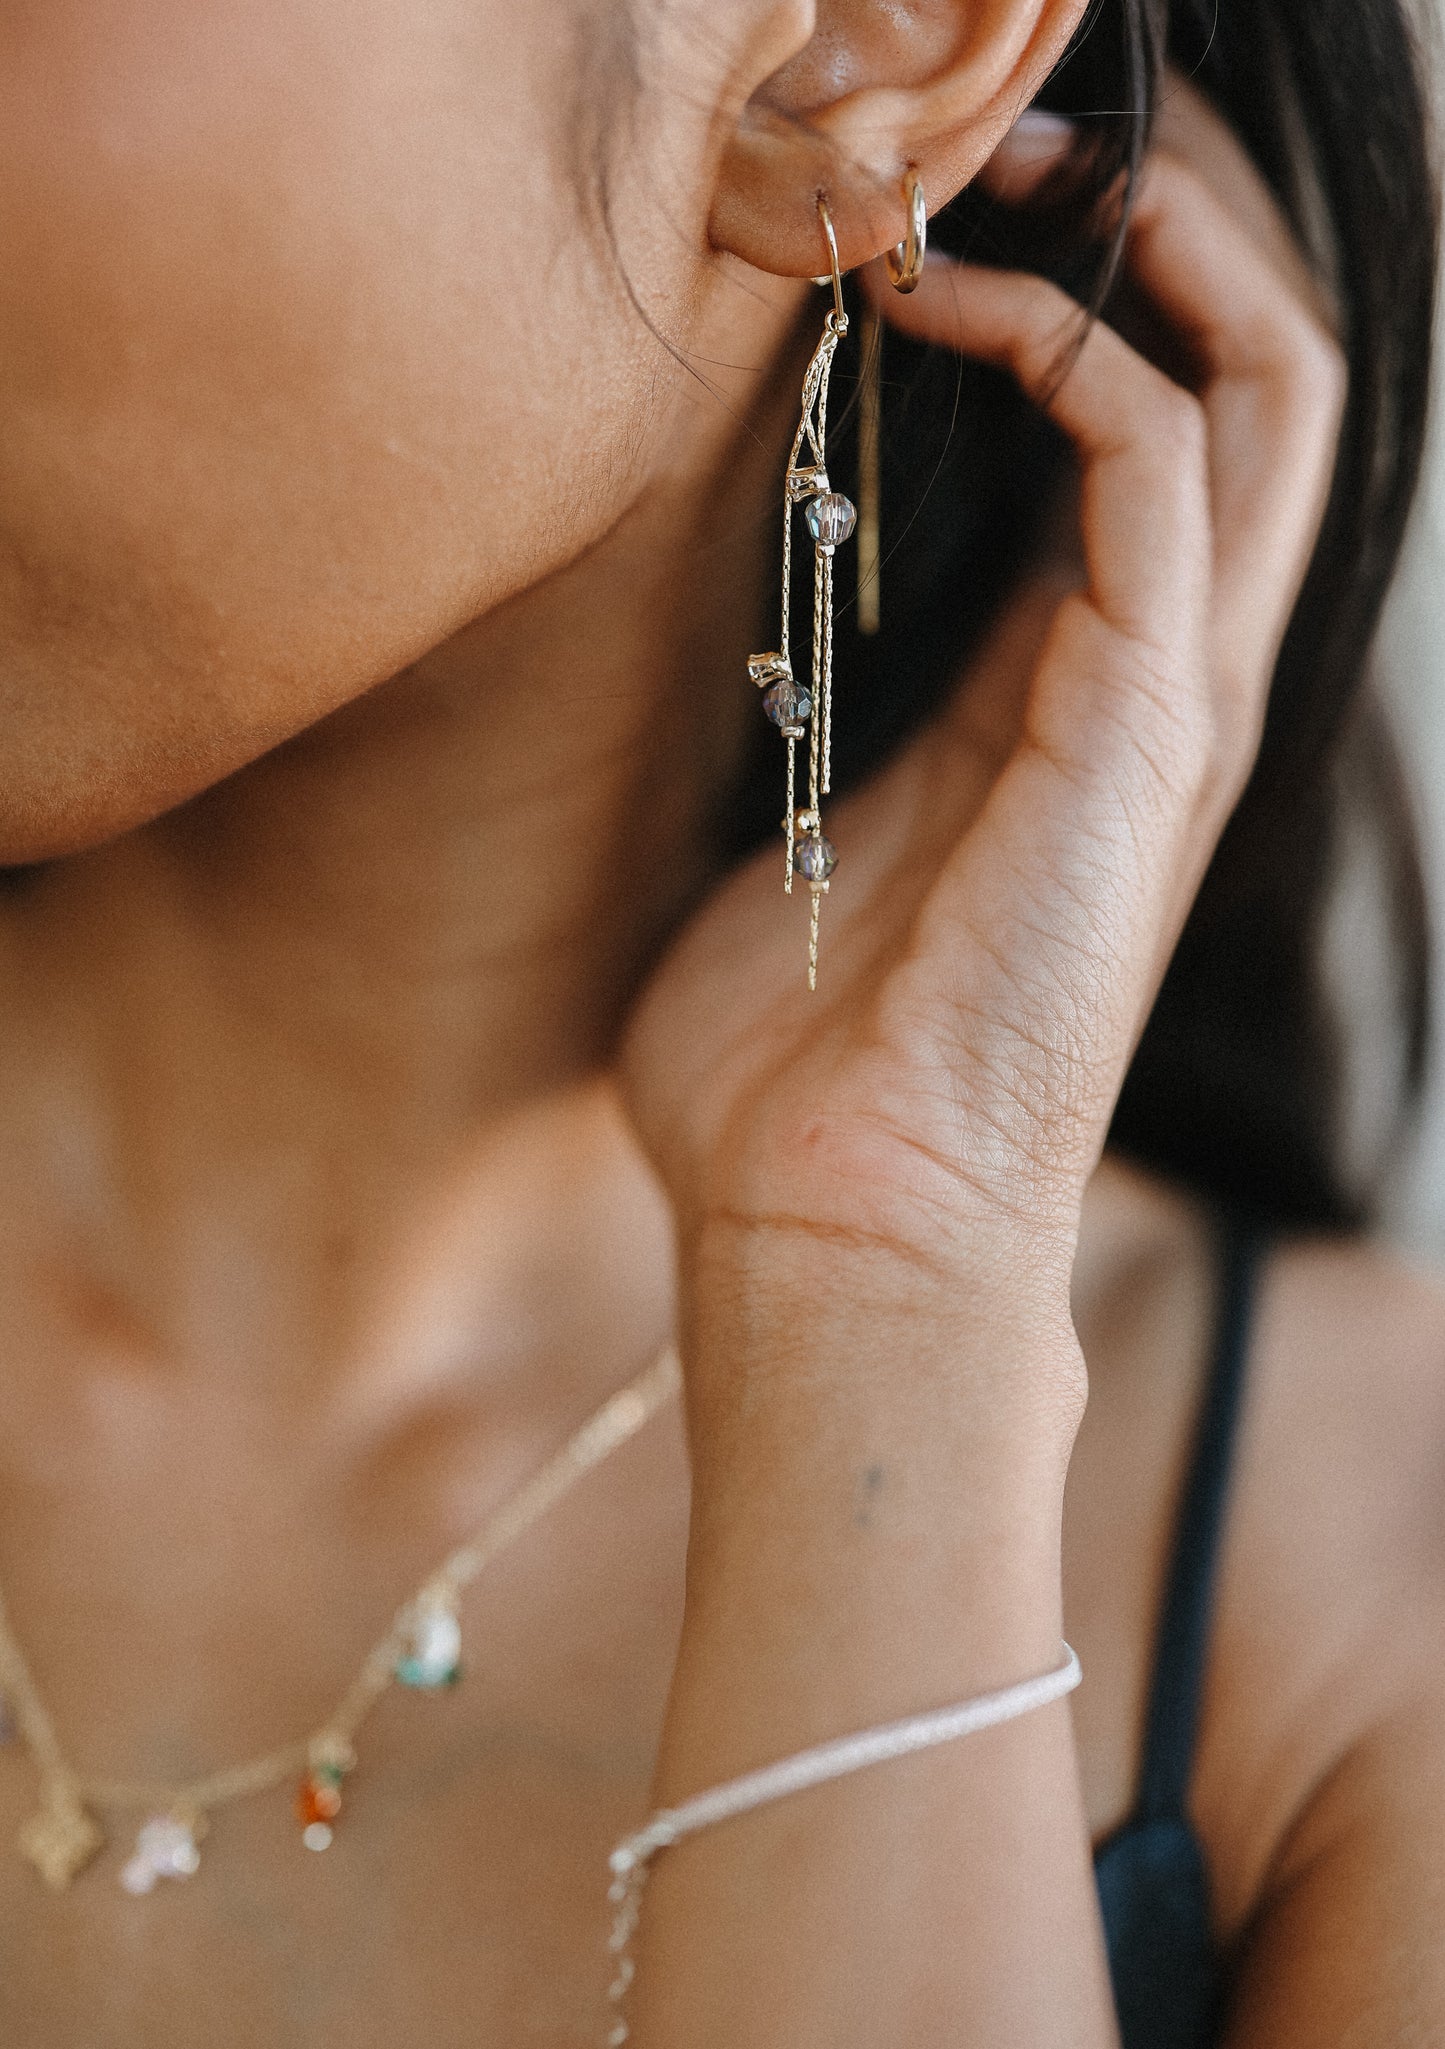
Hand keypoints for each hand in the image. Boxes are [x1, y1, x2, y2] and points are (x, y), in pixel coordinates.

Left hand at [620, 92, 1343, 1441]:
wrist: (838, 1218)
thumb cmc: (800, 1054)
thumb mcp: (812, 829)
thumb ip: (842, 709)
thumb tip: (771, 617)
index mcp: (1077, 701)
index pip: (1159, 437)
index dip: (1098, 289)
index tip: (958, 202)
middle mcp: (1154, 683)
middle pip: (1257, 380)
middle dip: (1174, 219)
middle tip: (1037, 126)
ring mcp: (1169, 702)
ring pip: (1266, 390)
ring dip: (1164, 241)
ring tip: (1028, 155)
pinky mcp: (1144, 725)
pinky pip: (1162, 466)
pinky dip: (1073, 349)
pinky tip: (944, 305)